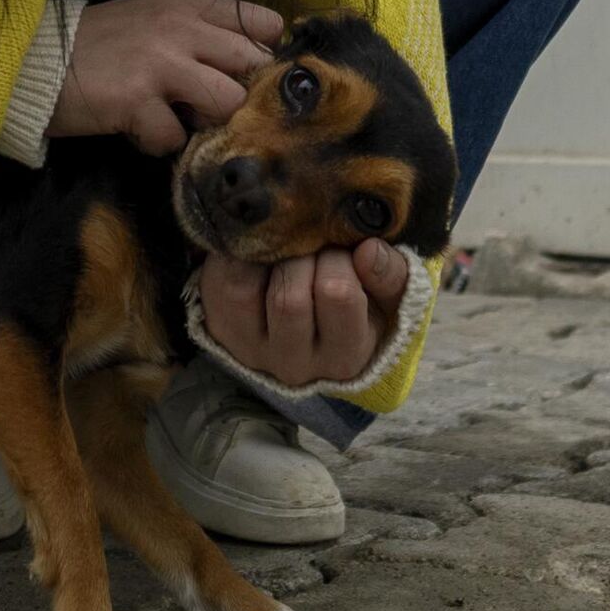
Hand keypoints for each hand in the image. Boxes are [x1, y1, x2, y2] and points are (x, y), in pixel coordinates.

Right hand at [47, 0, 282, 154]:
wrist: (35, 59)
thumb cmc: (99, 43)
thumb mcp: (154, 18)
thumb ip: (198, 31)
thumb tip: (246, 65)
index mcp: (189, 4)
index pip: (262, 23)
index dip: (260, 54)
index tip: (238, 72)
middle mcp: (181, 27)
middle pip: (254, 64)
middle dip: (237, 91)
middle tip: (205, 101)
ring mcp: (160, 63)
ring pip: (228, 101)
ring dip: (205, 120)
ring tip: (176, 117)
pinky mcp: (137, 100)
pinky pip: (176, 137)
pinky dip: (159, 142)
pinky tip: (139, 130)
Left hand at [199, 240, 411, 386]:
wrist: (305, 323)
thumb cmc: (354, 301)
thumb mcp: (384, 294)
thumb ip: (392, 275)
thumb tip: (369, 250)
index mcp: (346, 356)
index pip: (338, 294)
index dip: (340, 257)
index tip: (344, 248)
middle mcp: (295, 365)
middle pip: (289, 298)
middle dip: (300, 257)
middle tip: (310, 246)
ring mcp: (251, 350)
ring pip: (245, 291)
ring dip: (264, 259)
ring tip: (283, 250)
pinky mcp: (221, 327)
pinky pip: (217, 282)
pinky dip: (234, 256)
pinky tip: (255, 252)